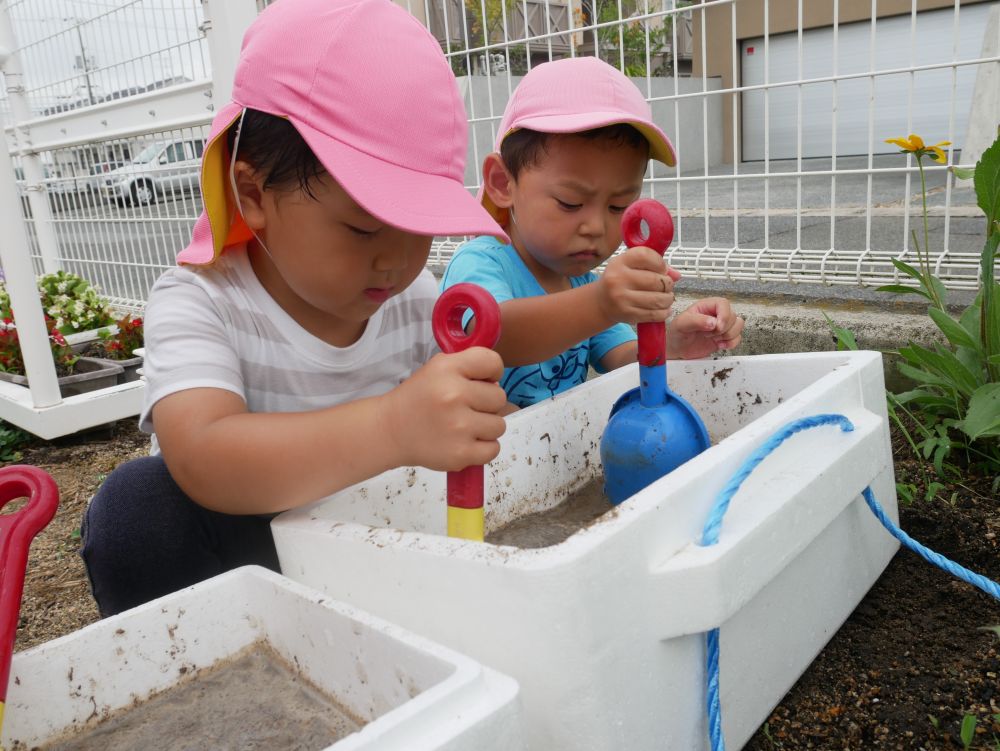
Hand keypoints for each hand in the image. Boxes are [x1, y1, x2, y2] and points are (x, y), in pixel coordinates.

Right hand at [381, 349, 507, 470]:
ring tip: (465, 426)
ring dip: (486, 427)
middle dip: (487, 403)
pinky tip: (465, 442)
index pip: (492, 362)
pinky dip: (483, 448)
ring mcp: (459, 426)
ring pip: (499, 425)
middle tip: (466, 408)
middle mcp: (454, 395)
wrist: (390, 431)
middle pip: (499, 397)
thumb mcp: (437, 368)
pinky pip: (493, 449)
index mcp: (448, 369)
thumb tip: (498, 385)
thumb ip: (469, 368)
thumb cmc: (418, 398)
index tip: (481, 382)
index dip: (493, 373)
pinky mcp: (460, 453)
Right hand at [597, 246, 681, 325]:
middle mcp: (618, 279)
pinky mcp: (627, 315)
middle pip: (656, 280)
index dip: (660, 263)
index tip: (662, 269)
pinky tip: (663, 309)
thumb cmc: (621, 280)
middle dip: (668, 284)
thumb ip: (654, 266)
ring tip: (666, 298)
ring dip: (668, 299)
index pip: (646, 256)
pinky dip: (664, 312)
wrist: (602, 302)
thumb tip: (676, 275)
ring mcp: (622, 298)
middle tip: (667, 286)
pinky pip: (654, 314)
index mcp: (620, 262)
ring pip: (658, 299)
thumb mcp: (632, 267)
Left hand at [666, 297, 743, 359]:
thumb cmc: (677, 333)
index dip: (724, 315)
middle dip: (722, 329)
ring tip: (712, 339)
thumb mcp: (681, 324)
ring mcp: (722, 326)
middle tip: (707, 334)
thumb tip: (713, 322)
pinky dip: (731, 343)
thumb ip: (696, 321)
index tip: (717, 326)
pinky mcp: (725, 337)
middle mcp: (716, 314)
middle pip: (733, 316)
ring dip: (727, 335)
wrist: (678, 349)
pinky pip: (738, 338)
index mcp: (706, 306)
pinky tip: (719, 345)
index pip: (723, 303)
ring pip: (738, 325)